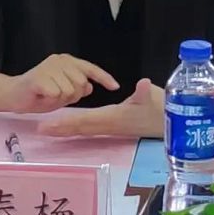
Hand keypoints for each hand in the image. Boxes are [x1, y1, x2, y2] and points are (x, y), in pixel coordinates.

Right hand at [2, 54, 118, 113]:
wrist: (11, 94)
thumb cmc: (38, 93)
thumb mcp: (63, 91)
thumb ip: (77, 87)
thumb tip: (89, 86)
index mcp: (67, 61)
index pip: (90, 69)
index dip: (104, 78)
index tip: (115, 87)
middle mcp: (59, 60)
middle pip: (81, 84)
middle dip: (72, 96)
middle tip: (55, 95)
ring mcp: (49, 67)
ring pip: (69, 91)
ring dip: (59, 99)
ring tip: (46, 95)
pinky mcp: (39, 78)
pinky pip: (56, 95)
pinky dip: (49, 101)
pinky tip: (40, 96)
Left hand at [38, 78, 163, 137]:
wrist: (173, 124)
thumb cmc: (163, 109)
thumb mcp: (154, 98)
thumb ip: (146, 93)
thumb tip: (143, 84)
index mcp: (113, 118)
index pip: (85, 120)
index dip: (66, 122)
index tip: (48, 124)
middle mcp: (109, 125)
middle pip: (80, 128)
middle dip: (60, 128)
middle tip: (39, 129)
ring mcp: (112, 127)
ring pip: (84, 128)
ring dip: (66, 128)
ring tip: (48, 129)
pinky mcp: (116, 125)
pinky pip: (91, 126)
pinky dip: (78, 125)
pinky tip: (70, 124)